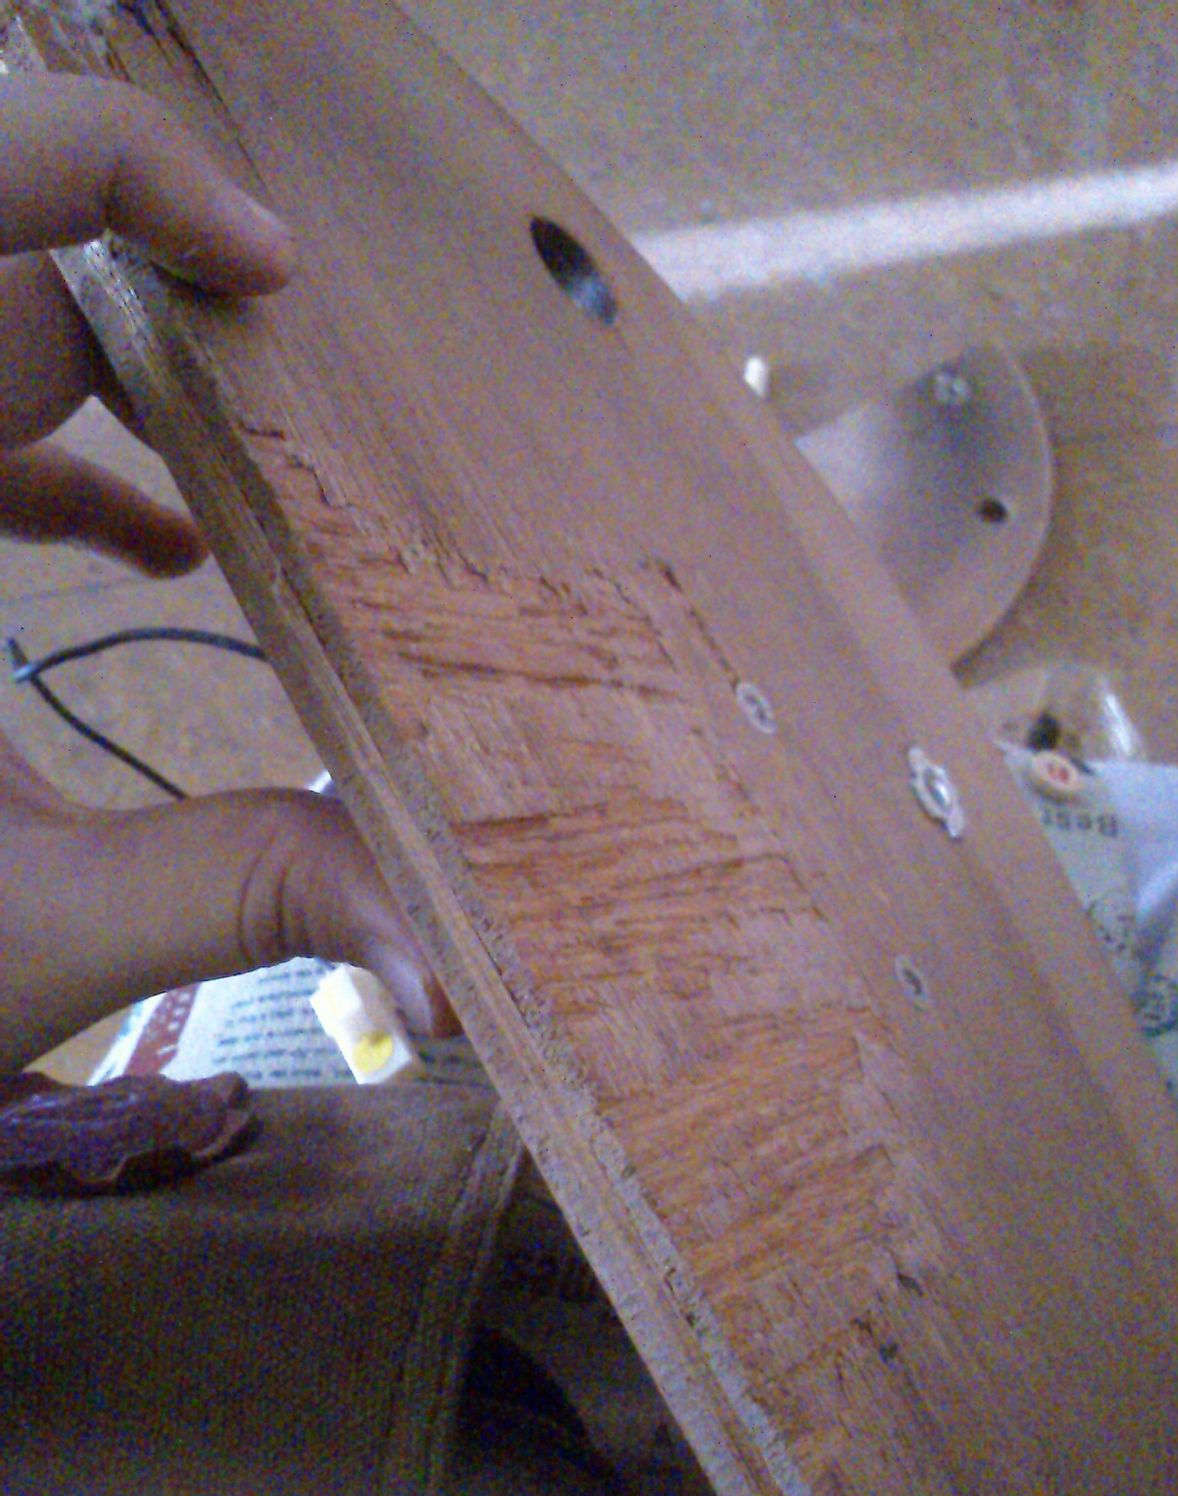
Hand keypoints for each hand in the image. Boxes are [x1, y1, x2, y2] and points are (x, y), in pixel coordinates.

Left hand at [0, 74, 451, 1070]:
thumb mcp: (35, 935)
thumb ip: (243, 899)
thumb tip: (447, 952)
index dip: (120, 173)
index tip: (273, 270)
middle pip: (9, 287)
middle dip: (167, 328)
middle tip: (314, 413)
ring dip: (120, 393)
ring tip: (256, 470)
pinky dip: (62, 471)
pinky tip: (161, 551)